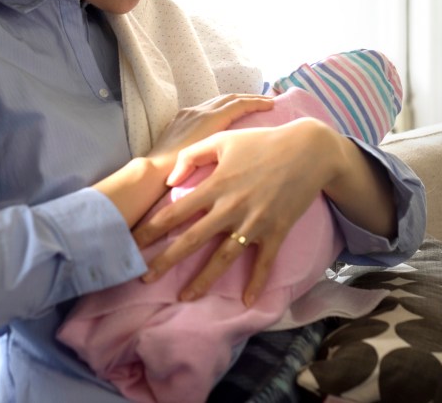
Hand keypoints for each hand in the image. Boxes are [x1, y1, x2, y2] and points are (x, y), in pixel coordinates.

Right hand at [93, 94, 272, 227]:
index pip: (212, 109)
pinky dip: (254, 103)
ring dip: (251, 100)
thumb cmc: (163, 175)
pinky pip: (239, 105)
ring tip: (268, 102)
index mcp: (184, 120)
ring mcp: (203, 113)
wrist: (154, 172)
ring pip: (233, 99)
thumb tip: (207, 169)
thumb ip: (192, 159)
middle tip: (261, 101)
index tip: (243, 112)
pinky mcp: (212, 118)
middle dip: (242, 100)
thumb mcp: (178, 162)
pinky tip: (268, 106)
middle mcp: (193, 111)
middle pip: (224, 100)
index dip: (228, 108)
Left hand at [133, 118, 347, 305]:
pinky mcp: (276, 232)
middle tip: (144, 278)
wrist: (308, 150)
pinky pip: (264, 263)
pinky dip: (256, 283)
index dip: (152, 229)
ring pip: (223, 258)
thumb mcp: (223, 139)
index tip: (133, 243)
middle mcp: (231, 208)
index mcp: (215, 186)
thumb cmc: (262, 142)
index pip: (175, 212)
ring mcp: (254, 223)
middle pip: (192, 239)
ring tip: (185, 297)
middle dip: (166, 260)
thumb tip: (171, 180)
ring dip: (203, 280)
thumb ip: (192, 156)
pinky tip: (246, 301)